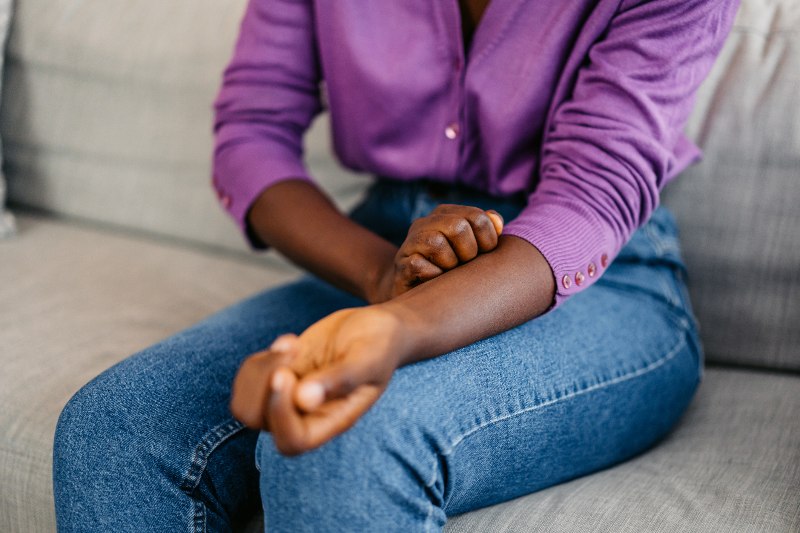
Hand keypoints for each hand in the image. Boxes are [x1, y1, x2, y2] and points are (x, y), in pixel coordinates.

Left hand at [230, 306, 409, 454]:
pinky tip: (291, 342)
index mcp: (333, 420)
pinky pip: (247, 380)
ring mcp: (289, 399)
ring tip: (293, 344)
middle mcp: (307, 417)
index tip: (286, 376)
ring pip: (246, 403)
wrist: (376, 328)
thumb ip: (341, 379)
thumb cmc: (380, 345)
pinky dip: (262, 357)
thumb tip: (304, 400)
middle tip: (292, 353)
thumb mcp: (368, 357)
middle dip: (264, 384)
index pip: (292, 441)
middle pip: (258, 421)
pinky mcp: (278, 379)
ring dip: (260, 368)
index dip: (279, 414)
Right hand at [373, 204, 503, 301]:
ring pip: (436, 243)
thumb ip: (485, 229)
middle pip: (458, 227)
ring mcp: (410, 244)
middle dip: (469, 252)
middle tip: (464, 265)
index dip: (488, 240)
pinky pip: (419, 266)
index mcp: (444, 214)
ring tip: (448, 272)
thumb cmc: (449, 267)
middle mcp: (424, 223)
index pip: (478, 217)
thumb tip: (497, 223)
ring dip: (450, 264)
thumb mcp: (470, 246)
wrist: (413, 291)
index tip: (483, 255)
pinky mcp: (401, 265)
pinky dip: (433, 276)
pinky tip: (434, 280)